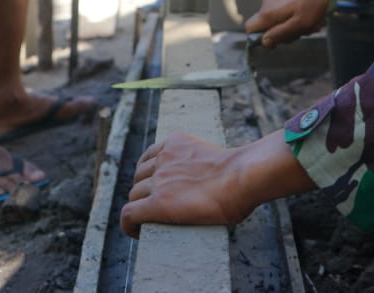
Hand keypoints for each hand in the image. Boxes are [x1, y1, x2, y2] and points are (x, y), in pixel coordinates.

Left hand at [121, 131, 314, 238]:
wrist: (243, 177)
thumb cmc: (244, 173)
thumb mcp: (219, 157)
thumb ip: (208, 165)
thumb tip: (225, 181)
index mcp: (176, 142)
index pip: (150, 155)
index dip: (148, 172)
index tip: (153, 185)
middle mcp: (163, 158)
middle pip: (140, 176)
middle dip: (144, 190)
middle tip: (154, 206)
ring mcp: (158, 179)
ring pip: (134, 194)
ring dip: (140, 206)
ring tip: (148, 221)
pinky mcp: (157, 202)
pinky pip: (130, 213)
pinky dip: (129, 224)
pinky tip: (136, 232)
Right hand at [245, 0, 350, 45]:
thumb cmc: (312, 0)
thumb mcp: (300, 23)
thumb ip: (280, 34)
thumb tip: (264, 42)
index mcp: (267, 13)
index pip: (250, 30)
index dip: (260, 39)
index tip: (278, 40)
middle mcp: (266, 4)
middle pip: (266, 26)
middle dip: (283, 32)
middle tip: (301, 30)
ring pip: (278, 18)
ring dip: (293, 23)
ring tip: (309, 19)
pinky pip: (284, 9)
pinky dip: (296, 14)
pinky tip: (309, 11)